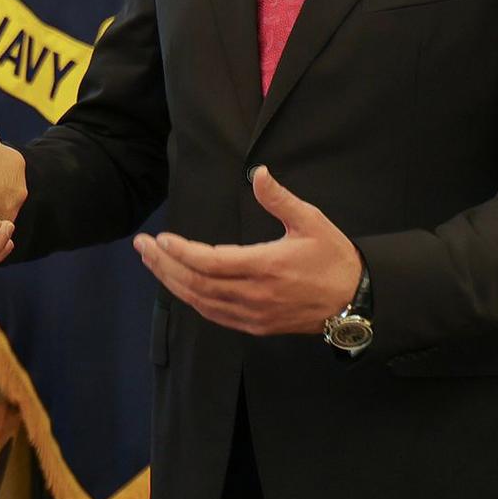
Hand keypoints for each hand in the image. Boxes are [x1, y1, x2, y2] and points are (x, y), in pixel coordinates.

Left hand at [132, 166, 362, 334]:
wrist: (356, 301)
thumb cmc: (333, 257)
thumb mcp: (311, 221)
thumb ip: (279, 198)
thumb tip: (258, 172)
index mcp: (265, 266)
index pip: (211, 262)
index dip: (181, 252)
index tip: (160, 239)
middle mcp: (254, 295)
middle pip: (197, 284)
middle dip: (164, 265)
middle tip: (141, 247)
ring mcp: (253, 315)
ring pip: (201, 301)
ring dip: (172, 282)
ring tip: (151, 262)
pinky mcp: (255, 326)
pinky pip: (214, 315)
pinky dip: (191, 299)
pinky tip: (178, 285)